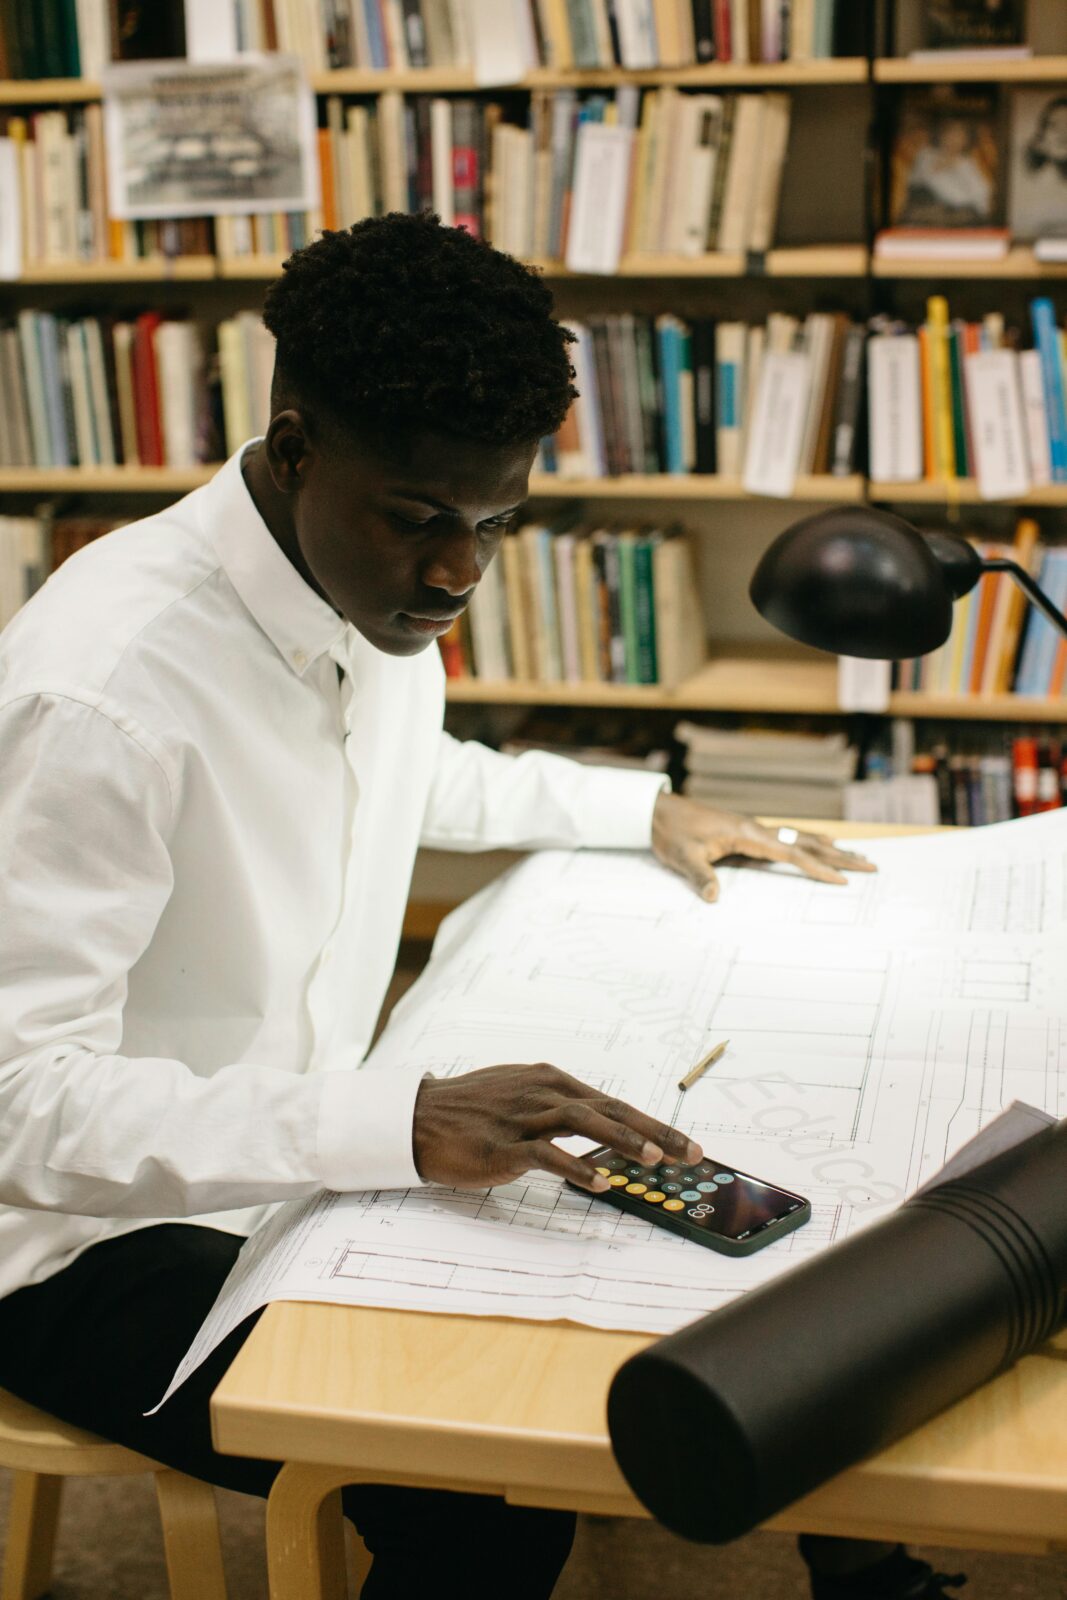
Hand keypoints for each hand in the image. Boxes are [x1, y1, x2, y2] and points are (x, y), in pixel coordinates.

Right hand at [412, 1063, 701, 1191]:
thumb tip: (601, 1125)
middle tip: (691, 1154)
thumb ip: (559, 1109)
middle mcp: (542, 1092)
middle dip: (655, 1132)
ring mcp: (521, 1117)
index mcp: (551, 1081)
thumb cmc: (472, 1111)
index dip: (653, 1124)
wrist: (417, 1118)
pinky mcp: (501, 1145)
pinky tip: (599, 1181)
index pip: (614, 1102)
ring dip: (622, 1140)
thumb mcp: (521, 1098)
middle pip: (610, 1108)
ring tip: (655, 1160)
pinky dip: (574, 1166)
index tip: (686, 1145)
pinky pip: (545, 1154)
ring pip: (583, 1122)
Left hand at [651, 791, 876, 902]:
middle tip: (872, 866)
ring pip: (802, 837)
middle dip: (840, 855)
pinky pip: (789, 837)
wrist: (659, 811)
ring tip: (859, 856)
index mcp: (747, 833)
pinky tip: (823, 843)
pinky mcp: (749, 831)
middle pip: (807, 842)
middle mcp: (757, 827)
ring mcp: (755, 828)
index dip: (818, 867)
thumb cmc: (671, 833)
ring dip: (831, 847)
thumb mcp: (683, 858)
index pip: (791, 853)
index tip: (843, 879)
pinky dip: (811, 842)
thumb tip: (715, 898)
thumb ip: (701, 877)